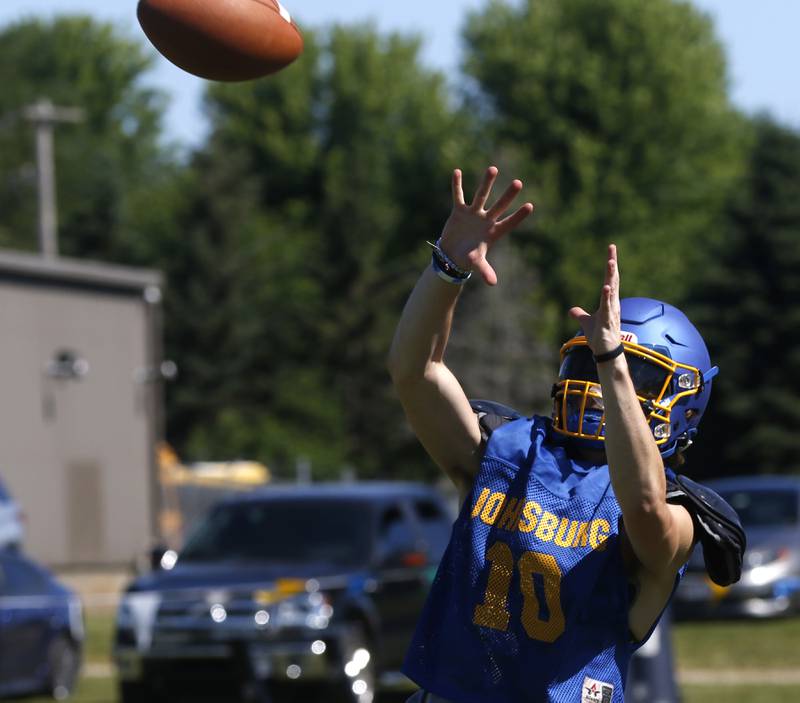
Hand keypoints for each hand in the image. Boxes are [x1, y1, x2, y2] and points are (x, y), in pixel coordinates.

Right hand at [439, 166, 533, 285]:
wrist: (451, 255)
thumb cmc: (467, 259)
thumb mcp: (476, 263)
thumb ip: (485, 271)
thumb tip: (493, 283)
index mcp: (493, 232)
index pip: (509, 223)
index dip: (518, 216)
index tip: (530, 206)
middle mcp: (486, 220)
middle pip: (499, 205)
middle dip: (508, 195)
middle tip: (519, 183)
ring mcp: (473, 214)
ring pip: (481, 195)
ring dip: (486, 183)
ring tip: (493, 168)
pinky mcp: (459, 211)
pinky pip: (458, 195)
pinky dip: (457, 185)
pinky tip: (457, 171)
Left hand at [569, 244, 620, 355]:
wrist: (605, 352)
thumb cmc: (599, 336)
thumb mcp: (587, 322)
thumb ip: (580, 314)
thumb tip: (572, 310)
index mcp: (609, 301)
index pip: (610, 279)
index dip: (610, 265)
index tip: (611, 249)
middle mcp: (613, 303)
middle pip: (613, 279)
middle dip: (612, 264)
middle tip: (612, 248)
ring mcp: (611, 311)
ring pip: (612, 290)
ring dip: (611, 276)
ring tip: (611, 262)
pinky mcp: (607, 320)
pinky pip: (607, 306)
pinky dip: (607, 296)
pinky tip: (606, 287)